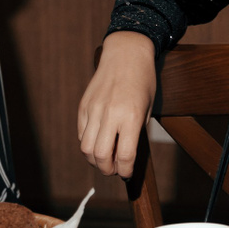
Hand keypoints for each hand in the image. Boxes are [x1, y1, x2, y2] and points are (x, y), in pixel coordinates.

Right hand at [78, 31, 158, 177]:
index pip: (125, 155)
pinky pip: (81, 133)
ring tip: (104, 159)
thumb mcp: (147, 108)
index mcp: (131, 116)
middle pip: (101, 156)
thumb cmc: (143, 80)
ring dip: (95, 160)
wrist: (126, 53)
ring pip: (86, 148)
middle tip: (114, 170)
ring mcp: (94, 109)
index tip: (127, 174)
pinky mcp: (83, 105)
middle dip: (108, 170)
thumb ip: (136, 132)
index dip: (126, 171)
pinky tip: (98, 142)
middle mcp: (110, 114)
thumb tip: (125, 156)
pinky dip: (88, 144)